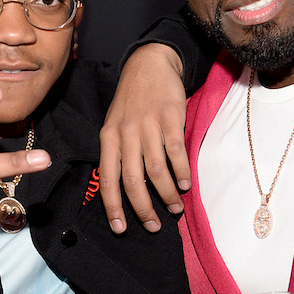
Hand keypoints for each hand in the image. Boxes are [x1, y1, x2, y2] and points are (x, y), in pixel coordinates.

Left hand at [98, 43, 188, 233]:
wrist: (149, 64)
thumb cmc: (132, 101)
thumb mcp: (115, 125)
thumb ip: (118, 153)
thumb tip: (125, 190)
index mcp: (108, 138)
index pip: (107, 179)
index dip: (113, 207)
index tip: (120, 228)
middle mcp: (125, 133)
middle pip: (132, 180)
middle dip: (142, 208)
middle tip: (153, 225)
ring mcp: (147, 125)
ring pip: (155, 170)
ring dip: (166, 193)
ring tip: (174, 207)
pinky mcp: (169, 117)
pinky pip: (175, 151)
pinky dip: (181, 172)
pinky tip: (185, 184)